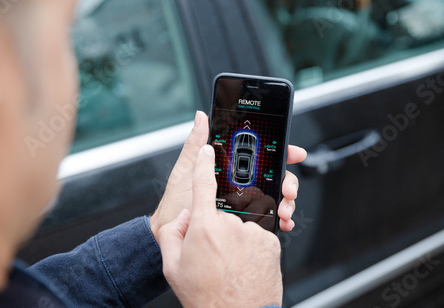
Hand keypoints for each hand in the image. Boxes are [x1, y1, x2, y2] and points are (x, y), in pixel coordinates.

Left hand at [150, 111, 306, 240]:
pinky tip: (282, 222)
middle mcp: (241, 185)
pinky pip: (269, 219)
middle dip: (288, 181)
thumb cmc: (176, 204)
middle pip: (275, 177)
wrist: (174, 236)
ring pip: (276, 198)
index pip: (260, 156)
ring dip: (287, 202)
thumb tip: (201, 117)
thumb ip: (195, 144)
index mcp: (229, 169)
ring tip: (283, 209)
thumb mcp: (186, 171)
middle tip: (287, 189)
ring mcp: (246, 204)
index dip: (280, 152)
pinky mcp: (246, 222)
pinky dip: (281, 220)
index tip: (294, 153)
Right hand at [158, 145, 282, 307]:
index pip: (203, 182)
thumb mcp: (173, 266)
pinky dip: (250, 244)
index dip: (204, 162)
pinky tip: (243, 264)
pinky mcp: (271, 241)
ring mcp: (254, 232)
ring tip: (230, 262)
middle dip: (217, 224)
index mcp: (205, 226)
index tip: (206, 150)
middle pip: (222, 209)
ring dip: (235, 236)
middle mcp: (232, 225)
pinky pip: (257, 233)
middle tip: (213, 251)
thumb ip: (172, 233)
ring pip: (241, 222)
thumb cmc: (206, 296)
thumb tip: (185, 217)